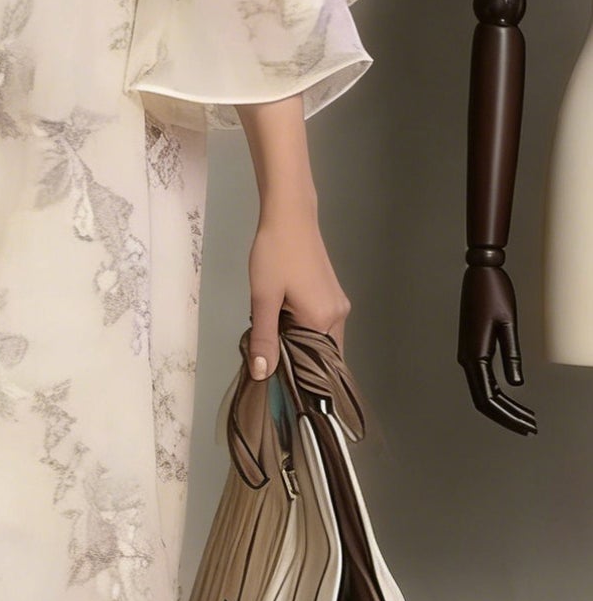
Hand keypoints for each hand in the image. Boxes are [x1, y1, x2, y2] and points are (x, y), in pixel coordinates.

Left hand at [246, 194, 349, 380]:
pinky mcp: (332, 295)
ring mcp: (338, 304)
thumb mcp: (263, 299)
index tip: (276, 385)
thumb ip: (263, 338)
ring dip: (298, 345)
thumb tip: (263, 374)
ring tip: (272, 342)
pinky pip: (320, 325)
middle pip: (320, 355)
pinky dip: (303, 331)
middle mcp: (338, 315)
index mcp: (323, 320)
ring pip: (319, 340)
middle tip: (268, 363)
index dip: (297, 378)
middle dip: (296, 362)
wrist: (290, 215)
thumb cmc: (275, 253)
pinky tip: (282, 324)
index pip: (316, 366)